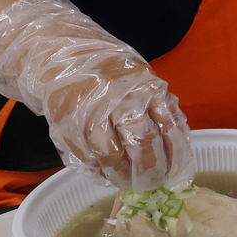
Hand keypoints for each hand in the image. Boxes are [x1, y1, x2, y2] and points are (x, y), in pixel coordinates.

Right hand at [0, 0, 193, 189]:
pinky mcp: (67, 126)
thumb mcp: (140, 78)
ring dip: (123, 175)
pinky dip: (99, 171)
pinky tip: (106, 174)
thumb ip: (158, 106)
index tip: (175, 172)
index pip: (168, 126)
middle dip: (150, 170)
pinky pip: (88, 158)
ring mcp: (91, 112)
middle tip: (152, 183)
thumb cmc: (108, 70)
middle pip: (142, 144)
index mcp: (145, 85)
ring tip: (128, 181)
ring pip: (113, 157)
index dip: (173, 155)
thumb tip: (177, 147)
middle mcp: (120, 98)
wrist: (59, 54)